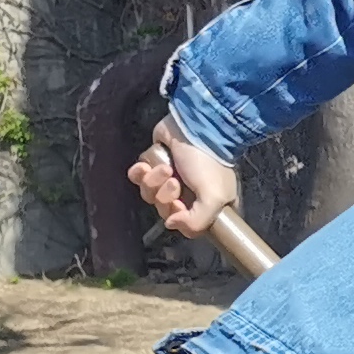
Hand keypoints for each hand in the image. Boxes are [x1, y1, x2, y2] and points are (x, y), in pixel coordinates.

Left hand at [128, 118, 237, 239]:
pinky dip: (140, 173)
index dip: (179, 219)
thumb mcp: (215, 198)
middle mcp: (191, 195)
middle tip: (175, 182)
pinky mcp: (154, 166)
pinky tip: (147, 165)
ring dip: (154, 183)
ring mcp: (171, 180)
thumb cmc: (208, 163)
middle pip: (166, 211)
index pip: (189, 226)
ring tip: (165, 168)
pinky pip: (138, 179)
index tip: (179, 205)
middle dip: (165, 197)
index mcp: (210, 205)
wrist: (195, 127)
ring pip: (150, 195)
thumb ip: (197, 222)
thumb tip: (171, 224)